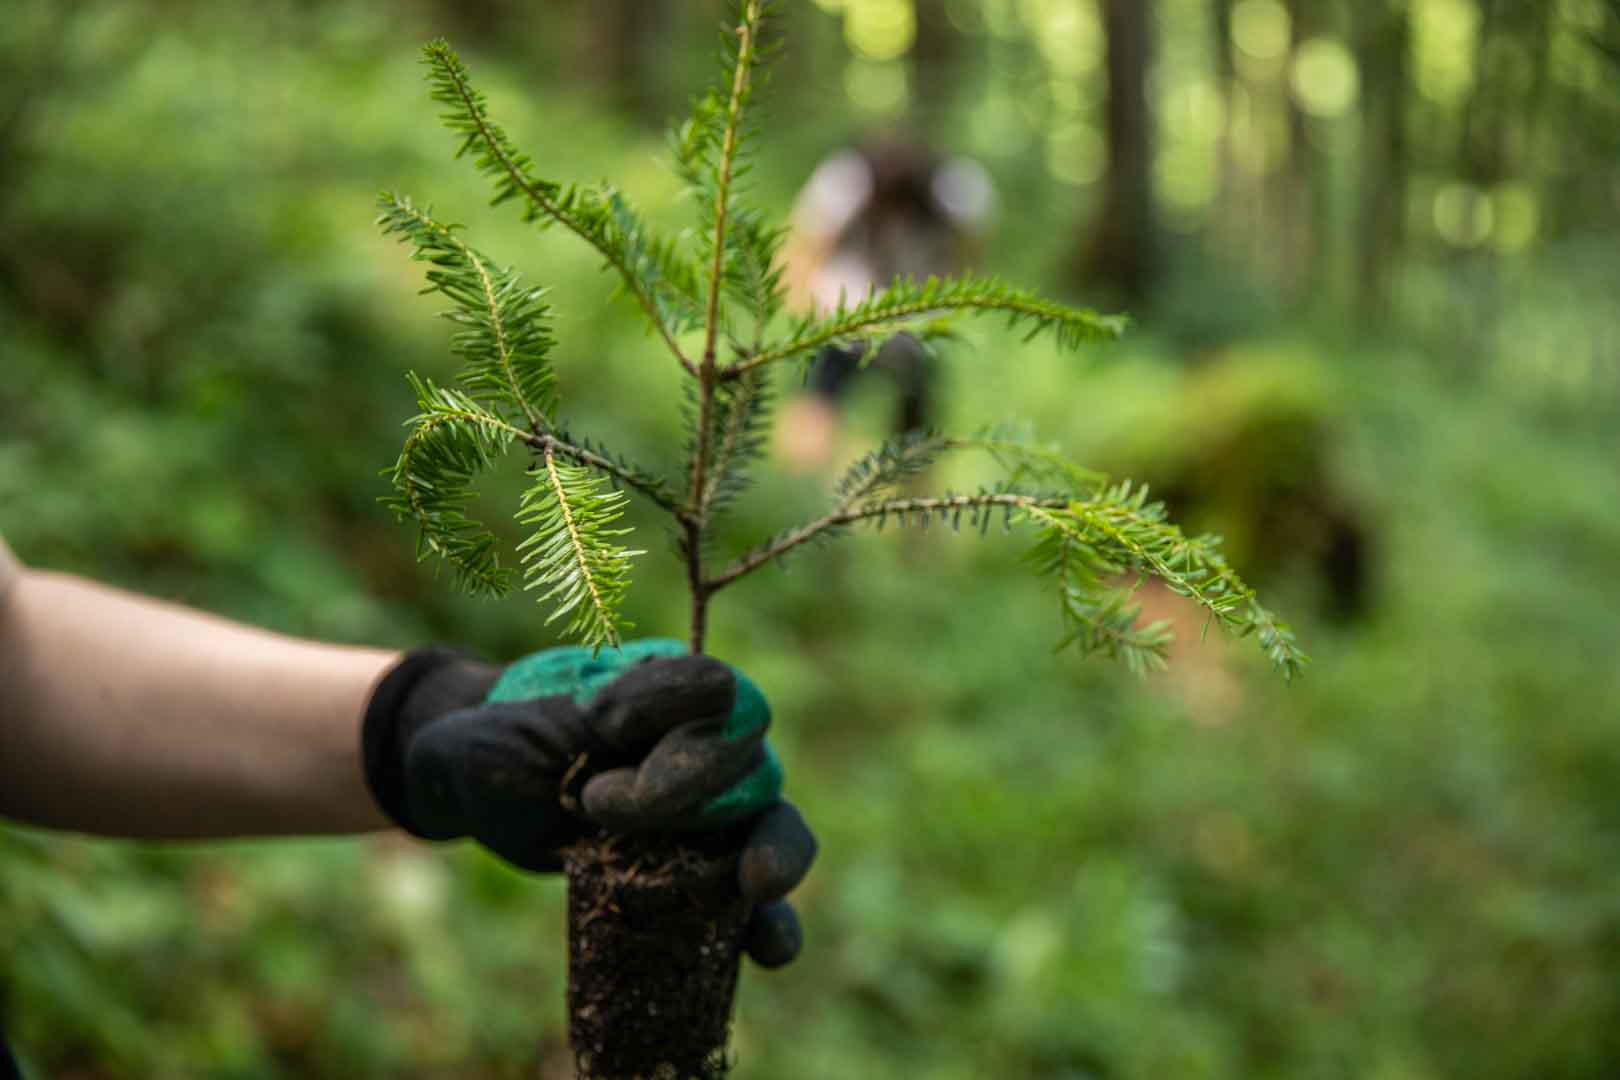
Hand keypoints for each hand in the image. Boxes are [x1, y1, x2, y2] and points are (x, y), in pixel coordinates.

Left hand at [362, 639, 815, 966]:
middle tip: (599, 812)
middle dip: (697, 802)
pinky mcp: (702, 869)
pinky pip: (754, 899)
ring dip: (775, 858)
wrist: (476, 792)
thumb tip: (715, 687)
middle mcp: (707, 743)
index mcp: (674, 689)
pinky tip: (767, 951)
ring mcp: (712, 808)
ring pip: (774, 827)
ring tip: (758, 888)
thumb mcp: (537, 719)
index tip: (602, 764)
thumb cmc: (502, 740)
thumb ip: (615, 704)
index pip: (726, 703)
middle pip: (753, 769)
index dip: (685, 743)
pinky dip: (769, 923)